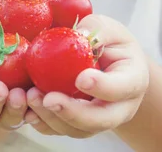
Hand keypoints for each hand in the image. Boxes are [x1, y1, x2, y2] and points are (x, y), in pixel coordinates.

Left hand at [23, 14, 149, 137]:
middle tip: (49, 99)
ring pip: (77, 130)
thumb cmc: (109, 43)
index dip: (103, 87)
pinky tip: (28, 110)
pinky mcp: (77, 126)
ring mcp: (98, 121)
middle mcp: (120, 108)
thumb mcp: (109, 29)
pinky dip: (42, 124)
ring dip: (51, 118)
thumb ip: (97, 29)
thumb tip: (78, 34)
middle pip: (100, 120)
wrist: (107, 66)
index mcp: (133, 80)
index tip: (81, 79)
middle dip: (72, 112)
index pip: (122, 88)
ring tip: (31, 97)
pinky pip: (60, 131)